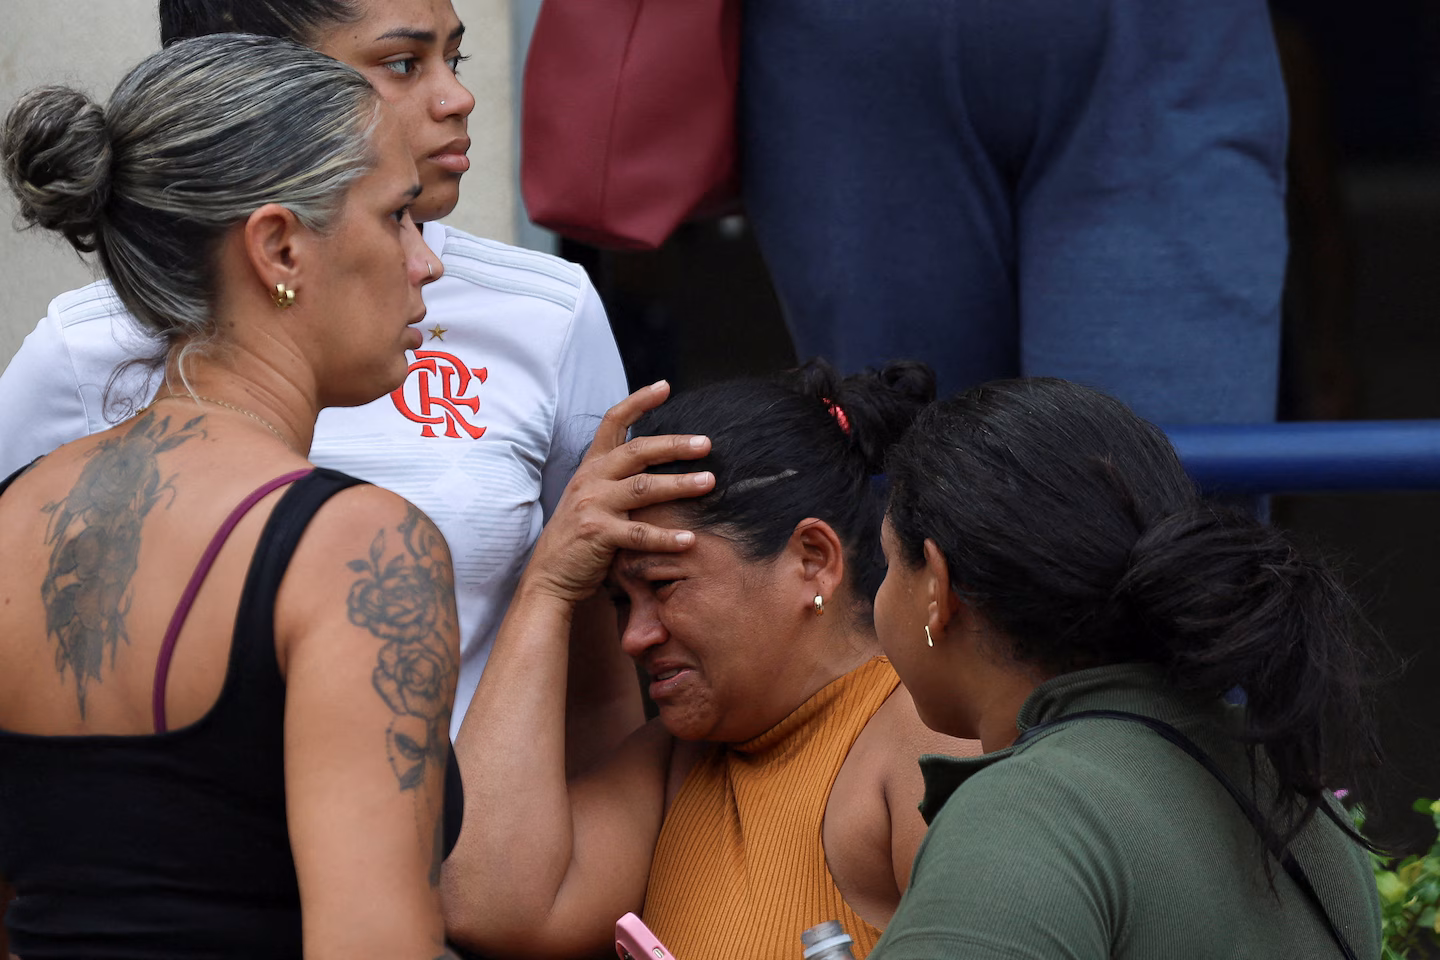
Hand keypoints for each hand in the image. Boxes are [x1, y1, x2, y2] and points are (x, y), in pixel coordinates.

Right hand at [525, 381, 713, 604]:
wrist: (550, 576)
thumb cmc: (580, 537)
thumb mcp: (592, 497)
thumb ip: (617, 478)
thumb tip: (656, 458)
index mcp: (592, 467)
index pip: (613, 422)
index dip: (638, 402)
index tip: (665, 387)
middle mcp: (591, 479)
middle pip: (638, 451)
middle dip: (675, 445)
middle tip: (706, 444)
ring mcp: (593, 505)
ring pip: (644, 488)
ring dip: (680, 484)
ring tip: (709, 482)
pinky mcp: (597, 534)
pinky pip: (640, 534)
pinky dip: (667, 537)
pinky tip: (689, 540)